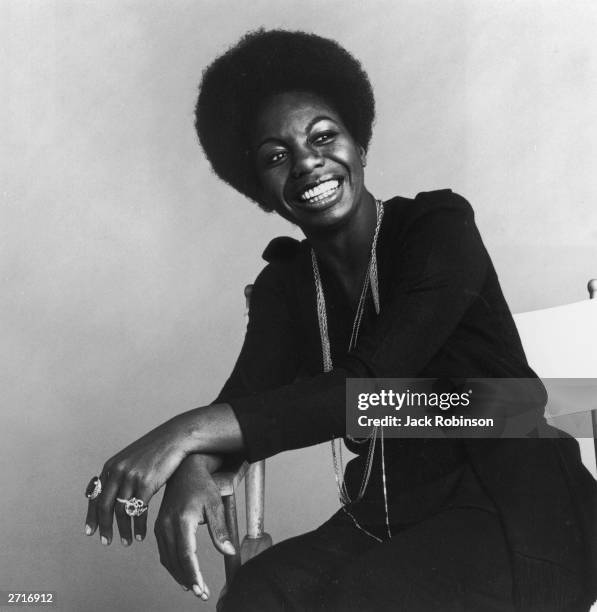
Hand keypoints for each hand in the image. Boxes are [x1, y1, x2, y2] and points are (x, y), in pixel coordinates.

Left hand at [85, 416, 192, 546]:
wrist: (176, 437)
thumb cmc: (157, 449)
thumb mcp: (133, 457)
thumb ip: (121, 472)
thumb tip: (114, 493)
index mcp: (111, 466)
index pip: (95, 495)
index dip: (91, 515)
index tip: (90, 531)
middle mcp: (117, 472)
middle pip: (104, 507)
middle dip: (104, 527)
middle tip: (106, 542)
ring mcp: (131, 478)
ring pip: (121, 512)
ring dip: (123, 530)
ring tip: (126, 541)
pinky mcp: (147, 484)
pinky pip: (138, 511)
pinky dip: (138, 526)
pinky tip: (141, 535)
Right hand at [154, 454, 236, 599]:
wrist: (186, 469)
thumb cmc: (202, 485)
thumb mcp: (215, 504)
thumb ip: (220, 530)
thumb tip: (229, 552)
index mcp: (182, 521)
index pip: (187, 556)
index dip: (194, 575)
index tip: (202, 590)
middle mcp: (167, 526)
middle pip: (175, 562)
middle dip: (188, 580)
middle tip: (201, 593)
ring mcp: (160, 526)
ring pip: (167, 559)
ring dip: (179, 575)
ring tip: (194, 586)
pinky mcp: (159, 526)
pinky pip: (164, 552)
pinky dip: (172, 565)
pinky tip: (183, 571)